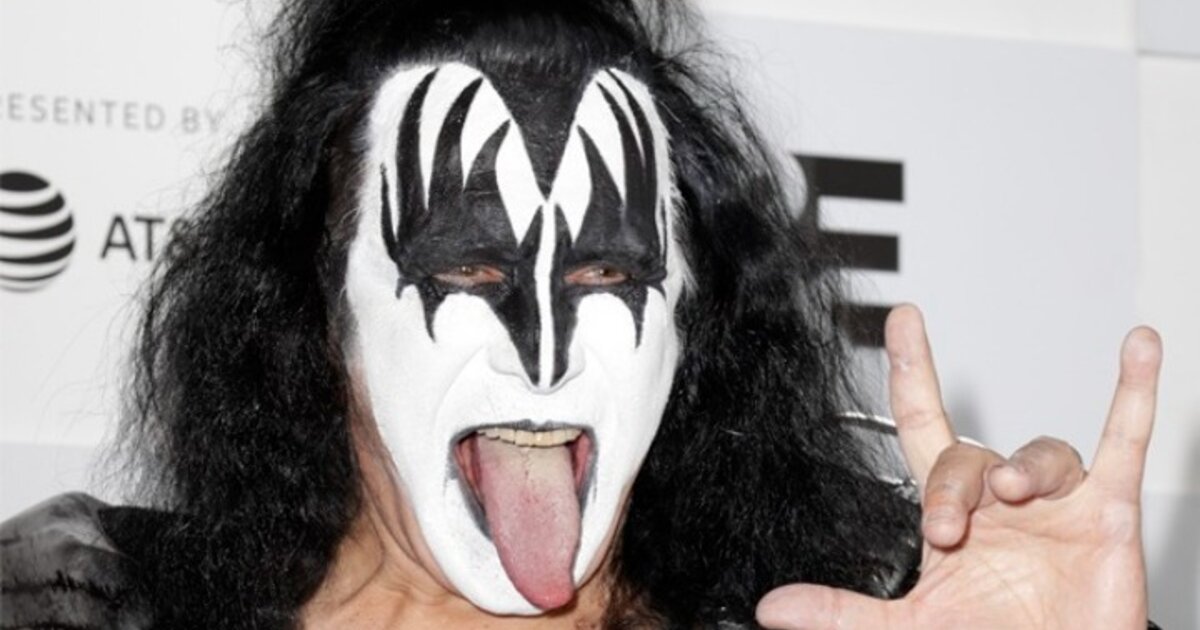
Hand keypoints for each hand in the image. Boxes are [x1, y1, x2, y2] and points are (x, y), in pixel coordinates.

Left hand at [756, 305, 1161, 628]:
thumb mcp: (912, 626)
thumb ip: (844, 612)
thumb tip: (774, 607)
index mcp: (952, 516)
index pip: (924, 424)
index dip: (912, 373)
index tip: (902, 322)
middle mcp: (999, 503)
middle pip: (968, 453)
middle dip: (953, 484)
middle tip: (945, 525)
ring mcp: (1053, 505)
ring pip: (1039, 450)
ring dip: (1024, 467)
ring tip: (1011, 494)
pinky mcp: (1106, 514)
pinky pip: (1122, 441)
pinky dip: (1132, 394)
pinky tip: (1137, 349)